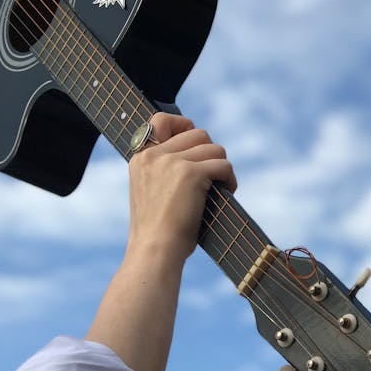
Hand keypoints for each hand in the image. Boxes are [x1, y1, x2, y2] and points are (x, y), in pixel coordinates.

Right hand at [126, 113, 236, 266]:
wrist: (155, 250)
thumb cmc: (157, 232)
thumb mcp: (151, 193)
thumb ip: (164, 171)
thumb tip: (200, 156)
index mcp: (140, 158)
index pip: (161, 120)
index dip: (183, 124)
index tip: (196, 143)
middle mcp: (154, 155)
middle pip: (198, 133)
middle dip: (211, 153)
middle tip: (213, 176)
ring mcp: (171, 162)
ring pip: (214, 148)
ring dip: (222, 167)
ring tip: (221, 187)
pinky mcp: (191, 173)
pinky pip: (223, 165)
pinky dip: (230, 179)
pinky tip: (227, 192)